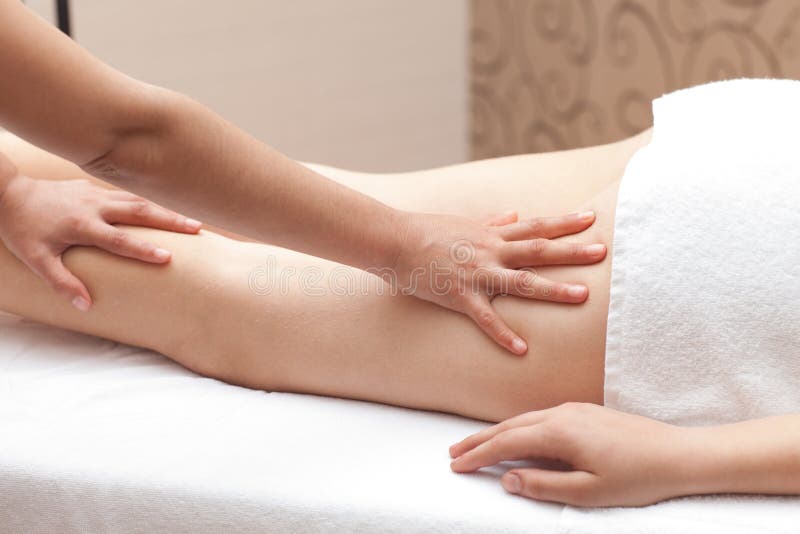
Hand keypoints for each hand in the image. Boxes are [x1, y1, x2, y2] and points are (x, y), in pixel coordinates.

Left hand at [0, 175, 201, 310]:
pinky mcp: (92, 187)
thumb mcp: (36, 260)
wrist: (7, 193)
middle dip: (171, 220)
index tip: (169, 257)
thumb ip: (62, 283)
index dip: (144, 249)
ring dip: (165, 211)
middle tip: (197, 229)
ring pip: (138, 200)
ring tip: (191, 221)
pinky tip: (162, 211)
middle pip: (140, 212)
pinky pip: (126, 195)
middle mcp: (94, 206)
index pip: (119, 240)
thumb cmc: (21, 229)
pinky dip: (148, 203)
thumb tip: (86, 306)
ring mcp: (95, 194)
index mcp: (82, 225)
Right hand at [391, 211, 605, 354]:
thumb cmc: (426, 231)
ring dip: (553, 289)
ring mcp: (477, 274)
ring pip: (522, 282)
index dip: (565, 223)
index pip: (536, 227)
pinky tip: (522, 349)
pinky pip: (486, 318)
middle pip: (538, 250)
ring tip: (582, 296)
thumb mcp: (463, 222)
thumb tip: (514, 214)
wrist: (394, 241)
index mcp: (492, 235)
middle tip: (603, 252)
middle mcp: (490, 252)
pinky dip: (504, 334)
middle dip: (572, 252)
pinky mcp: (460, 297)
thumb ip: (492, 221)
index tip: (592, 218)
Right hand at [449, 403, 695, 506]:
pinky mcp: (585, 412)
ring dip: (497, 432)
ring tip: (475, 445)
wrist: (679, 454)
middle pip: (509, 426)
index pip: (507, 443)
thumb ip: (543, 485)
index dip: (479, 456)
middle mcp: (562, 414)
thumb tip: (507, 480)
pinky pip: (540, 417)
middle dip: (479, 440)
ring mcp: (574, 410)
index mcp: (560, 432)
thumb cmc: (638, 478)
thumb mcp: (588, 493)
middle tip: (453, 454)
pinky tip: (515, 437)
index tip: (456, 466)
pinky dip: (518, 427)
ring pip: (524, 419)